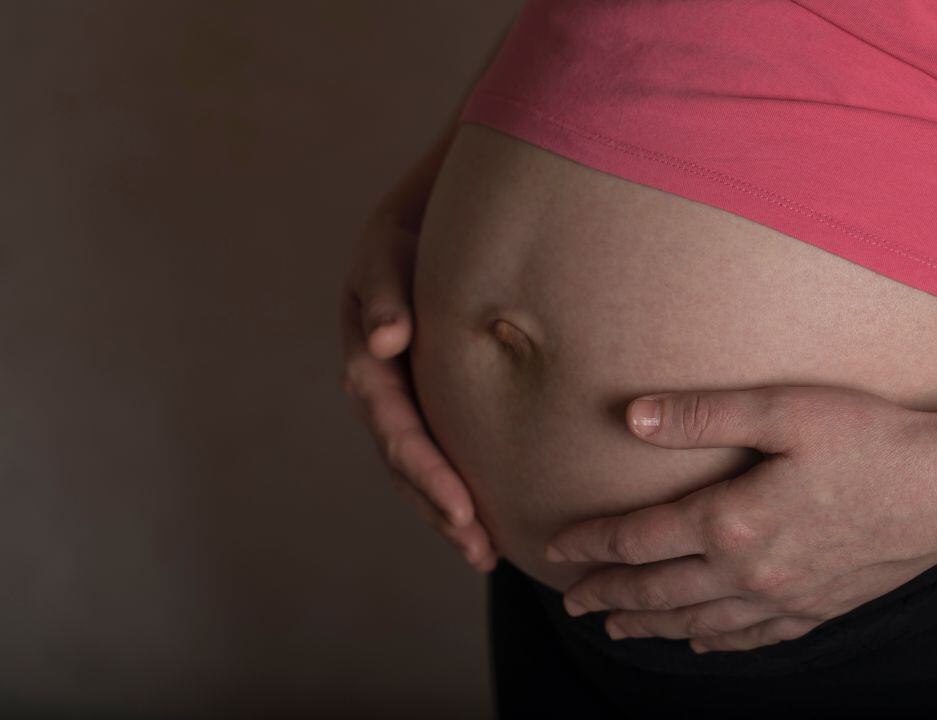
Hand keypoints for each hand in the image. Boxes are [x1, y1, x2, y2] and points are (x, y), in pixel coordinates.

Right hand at [341, 211, 496, 571]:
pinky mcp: (427, 401)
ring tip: (485, 553)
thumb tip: (386, 340)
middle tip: (481, 549)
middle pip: (406, 464)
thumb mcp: (389, 253)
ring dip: (447, 513)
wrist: (422, 227)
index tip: (462, 507)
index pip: (396, 428)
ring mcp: (403, 400)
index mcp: (368, 361)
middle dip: (440, 508)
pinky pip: (441, 452)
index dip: (426, 470)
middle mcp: (381, 391)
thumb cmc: (407, 237)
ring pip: (419, 470)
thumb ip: (386, 293)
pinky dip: (459, 488)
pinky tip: (488, 522)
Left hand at [546, 385, 936, 651]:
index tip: (555, 546)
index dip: (591, 543)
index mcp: (730, 521)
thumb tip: (633, 416)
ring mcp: (784, 599)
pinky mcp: (818, 610)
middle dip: (607, 594)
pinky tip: (700, 645)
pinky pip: (752, 639)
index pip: (638, 539)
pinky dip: (715, 644)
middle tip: (571, 601)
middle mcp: (749, 572)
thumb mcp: (784, 410)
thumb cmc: (871, 440)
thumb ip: (703, 415)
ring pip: (697, 622)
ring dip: (650, 625)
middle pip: (657, 590)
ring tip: (616, 627)